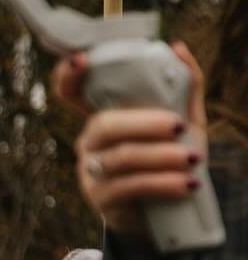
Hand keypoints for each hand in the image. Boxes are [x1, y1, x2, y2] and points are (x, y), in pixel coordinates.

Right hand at [52, 43, 206, 235]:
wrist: (163, 209)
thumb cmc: (168, 158)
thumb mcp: (183, 120)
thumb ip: (184, 86)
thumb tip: (178, 50)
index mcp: (103, 115)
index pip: (72, 92)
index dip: (68, 76)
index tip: (80, 60)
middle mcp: (89, 141)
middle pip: (104, 125)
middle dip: (144, 124)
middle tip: (178, 126)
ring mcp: (90, 170)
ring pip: (120, 157)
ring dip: (160, 157)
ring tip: (191, 160)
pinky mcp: (100, 198)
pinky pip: (128, 186)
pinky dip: (161, 184)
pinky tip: (185, 184)